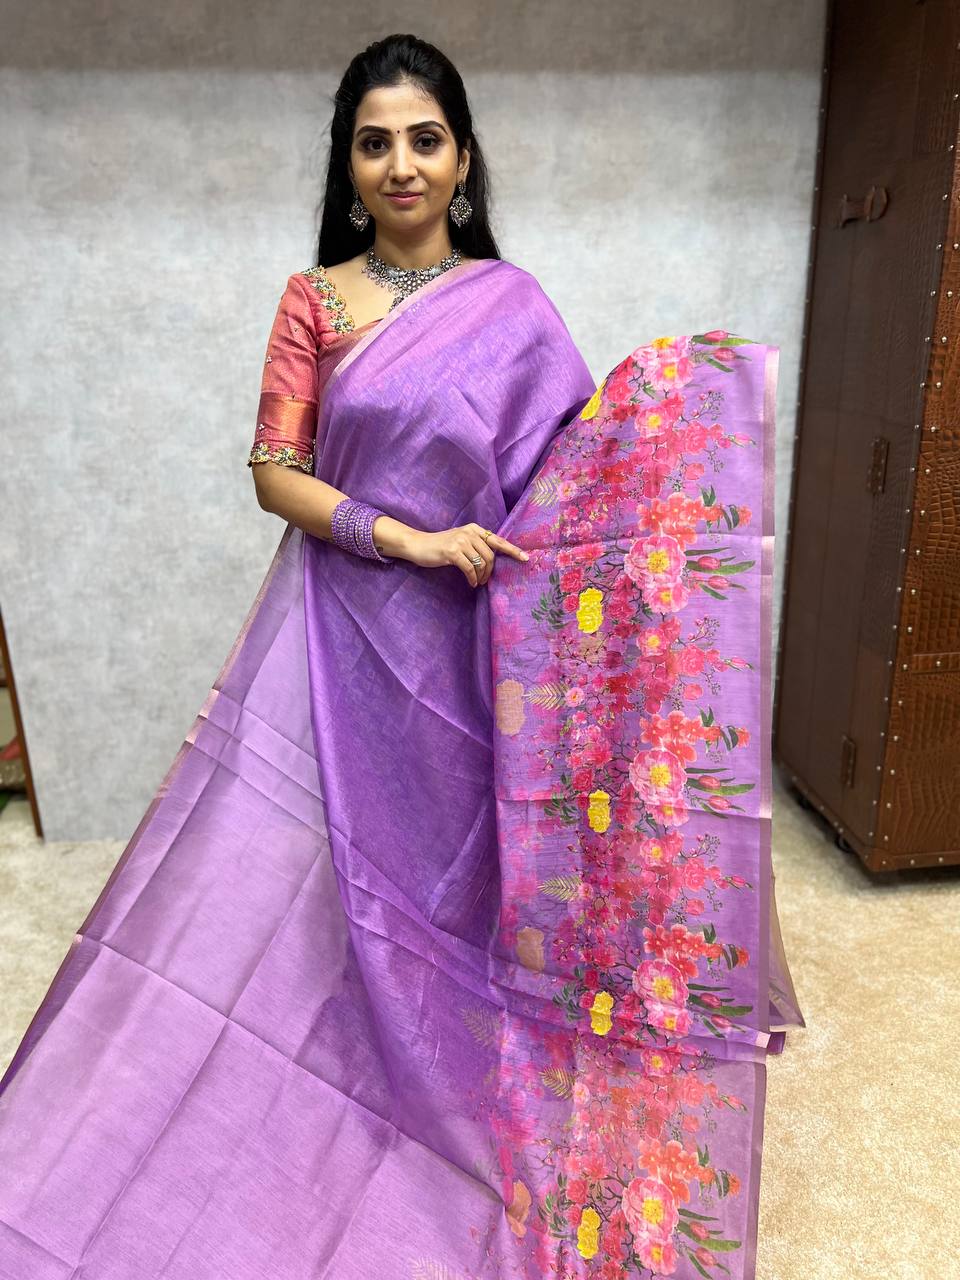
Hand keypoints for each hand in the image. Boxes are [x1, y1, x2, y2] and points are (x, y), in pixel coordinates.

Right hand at [404, 523, 529, 587]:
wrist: (418, 545)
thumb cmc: (440, 546)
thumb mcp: (460, 540)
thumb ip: (476, 545)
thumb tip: (492, 561)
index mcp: (474, 529)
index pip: (498, 540)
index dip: (513, 550)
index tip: (525, 558)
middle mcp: (469, 532)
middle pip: (490, 556)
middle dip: (490, 571)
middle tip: (485, 581)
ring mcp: (461, 541)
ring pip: (481, 563)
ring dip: (481, 576)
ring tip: (477, 582)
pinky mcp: (452, 552)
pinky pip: (470, 569)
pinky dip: (472, 578)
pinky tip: (471, 583)